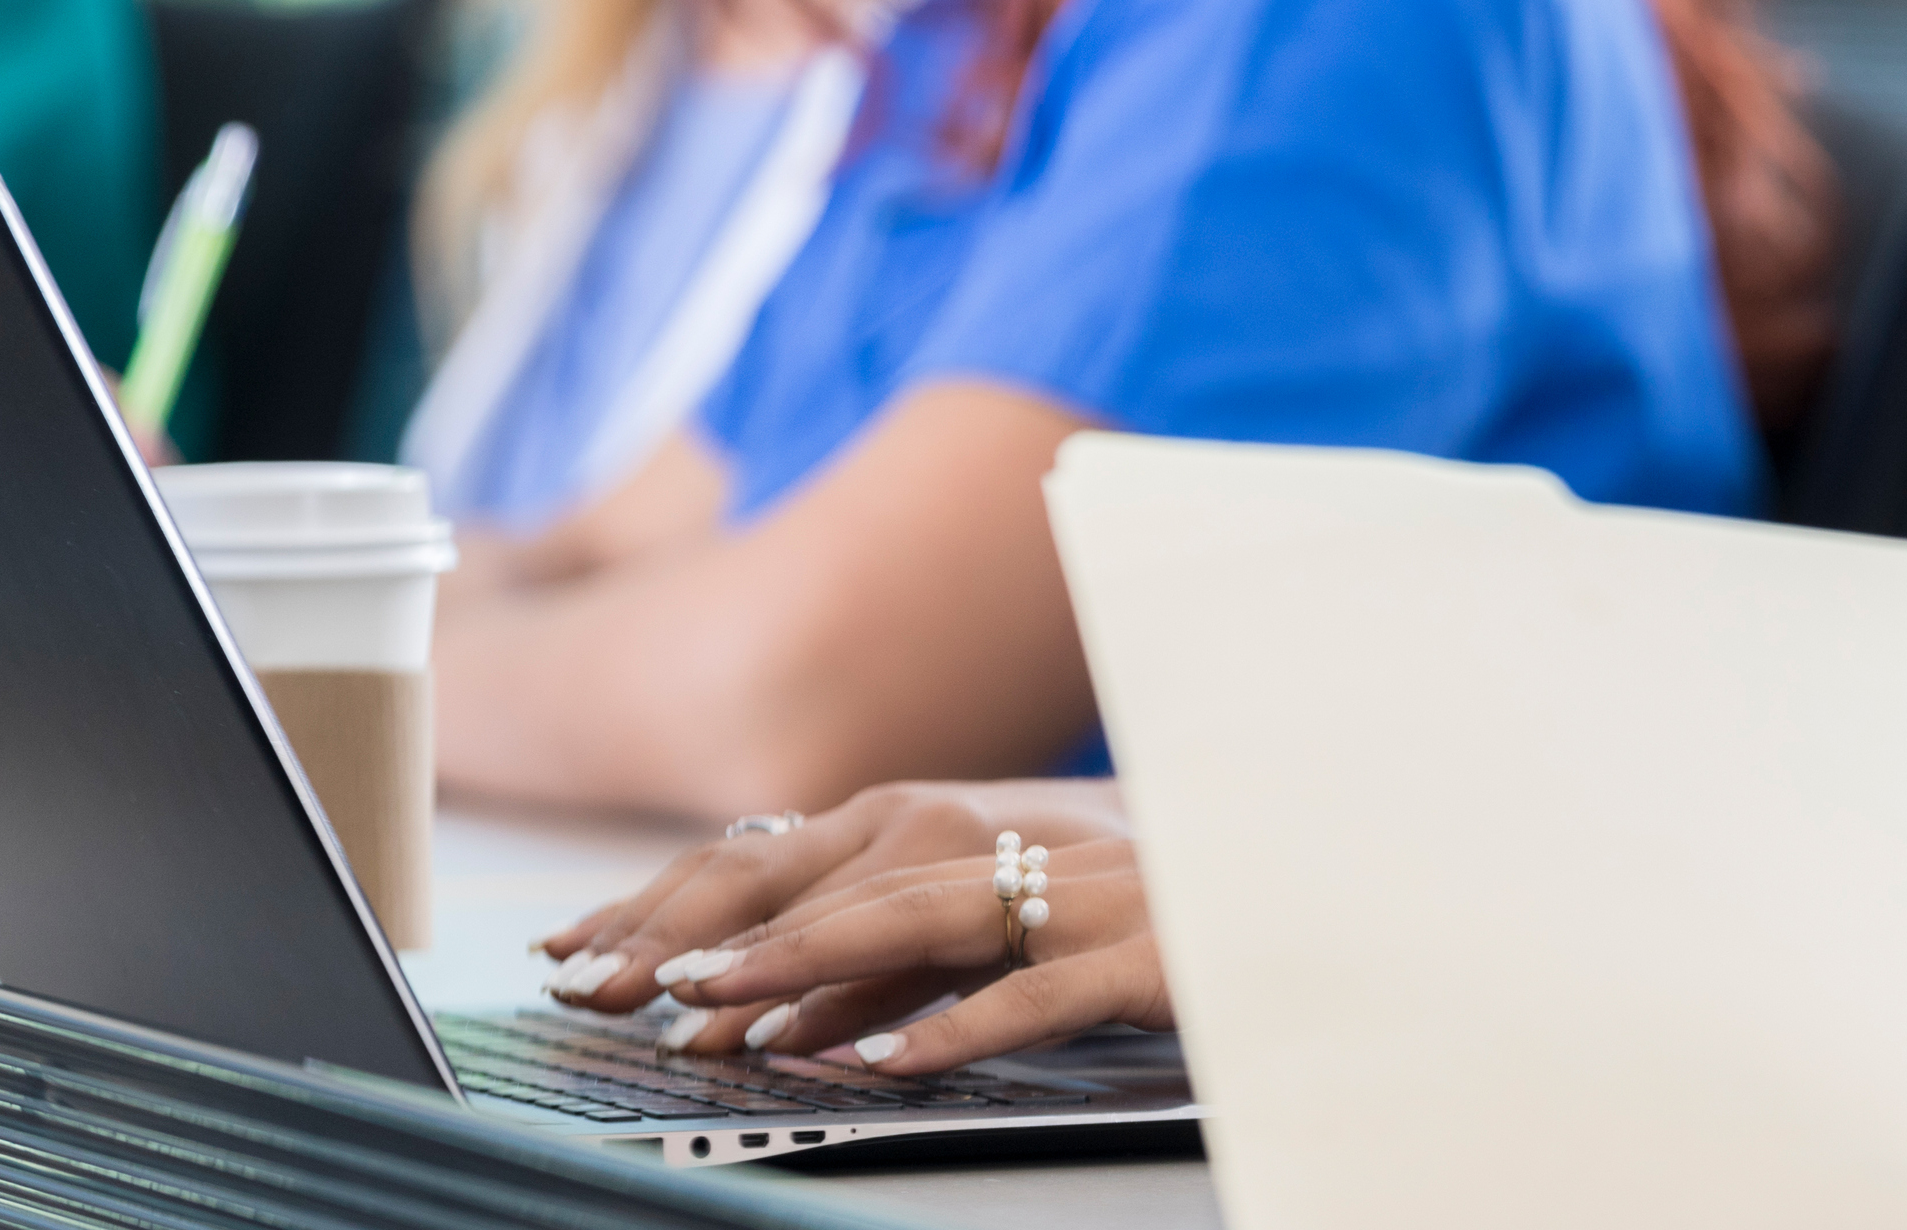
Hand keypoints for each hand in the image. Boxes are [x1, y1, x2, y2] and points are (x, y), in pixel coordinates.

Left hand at [535, 778, 1128, 1027]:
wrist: (1306, 917)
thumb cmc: (1169, 935)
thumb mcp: (1030, 947)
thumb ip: (920, 973)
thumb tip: (809, 1029)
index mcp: (984, 844)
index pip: (815, 869)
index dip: (701, 906)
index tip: (599, 951)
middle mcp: (1020, 853)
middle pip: (845, 885)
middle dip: (723, 932)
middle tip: (624, 983)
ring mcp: (1080, 902)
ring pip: (923, 924)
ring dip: (810, 965)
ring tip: (715, 1009)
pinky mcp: (1143, 961)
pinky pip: (1035, 997)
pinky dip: (957, 1027)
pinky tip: (888, 1063)